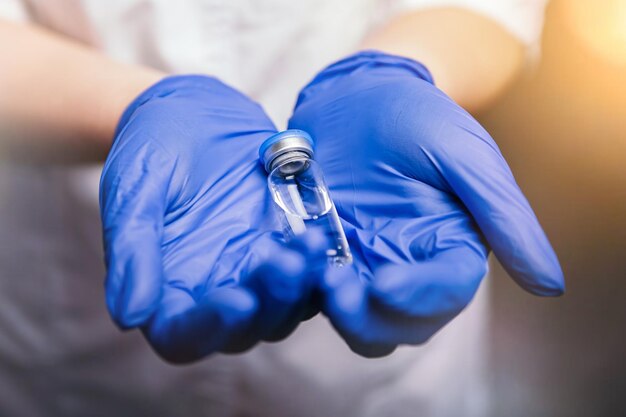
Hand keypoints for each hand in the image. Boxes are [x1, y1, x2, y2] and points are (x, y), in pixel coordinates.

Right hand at [100, 75, 323, 362]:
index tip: (238, 301)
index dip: (209, 327)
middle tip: (286, 264)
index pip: (184, 335)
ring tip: (308, 244)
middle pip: (243, 328)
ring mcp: (254, 270)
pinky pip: (308, 270)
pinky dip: (317, 262)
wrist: (195, 111)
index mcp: (168, 288)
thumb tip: (129, 317)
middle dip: (270, 303)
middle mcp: (213, 290)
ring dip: (300, 287)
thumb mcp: (135, 190)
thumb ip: (132, 251)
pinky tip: (320, 236)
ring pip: (283, 306)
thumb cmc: (152, 149)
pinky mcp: (285, 245)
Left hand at [289, 51, 563, 356]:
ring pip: (354, 318)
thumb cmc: (418, 118)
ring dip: (333, 309)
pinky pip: (310, 287)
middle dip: (368, 316)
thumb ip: (503, 216)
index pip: (446, 293)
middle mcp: (410, 267)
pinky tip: (279, 261)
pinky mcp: (322, 255)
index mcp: (452, 248)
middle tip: (335, 286)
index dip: (419, 298)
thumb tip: (551, 287)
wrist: (358, 94)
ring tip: (307, 272)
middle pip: (398, 324)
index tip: (384, 285)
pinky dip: (297, 285)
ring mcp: (363, 264)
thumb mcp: (464, 156)